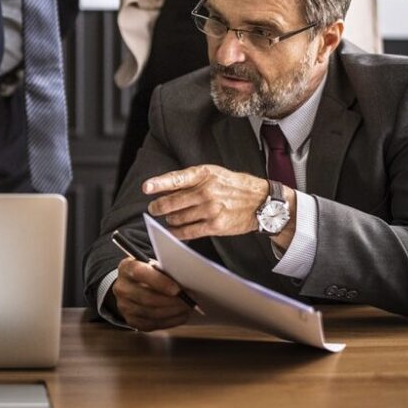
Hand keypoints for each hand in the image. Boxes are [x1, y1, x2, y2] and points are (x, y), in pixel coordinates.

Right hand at [112, 257, 190, 330]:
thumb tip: (185, 282)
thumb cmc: (147, 274)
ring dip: (173, 312)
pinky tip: (180, 315)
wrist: (132, 286)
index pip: (140, 273)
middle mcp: (122, 288)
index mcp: (127, 268)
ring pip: (152, 313)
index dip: (160, 282)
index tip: (177, 289)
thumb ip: (164, 270)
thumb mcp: (152, 265)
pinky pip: (153, 324)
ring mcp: (124, 306)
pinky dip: (170, 321)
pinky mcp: (131, 320)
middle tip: (189, 300)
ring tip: (187, 308)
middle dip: (172, 301)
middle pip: (148, 298)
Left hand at [144, 164, 268, 240]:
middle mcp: (206, 191)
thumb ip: (190, 180)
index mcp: (204, 174)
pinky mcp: (215, 225)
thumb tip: (165, 187)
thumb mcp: (214, 173)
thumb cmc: (234, 186)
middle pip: (172, 202)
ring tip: (169, 218)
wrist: (261, 202)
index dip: (159, 184)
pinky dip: (177, 233)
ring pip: (178, 218)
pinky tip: (172, 232)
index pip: (176, 179)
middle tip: (153, 209)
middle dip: (158, 207)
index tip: (146, 188)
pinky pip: (189, 232)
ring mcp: (210, 210)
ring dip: (169, 219)